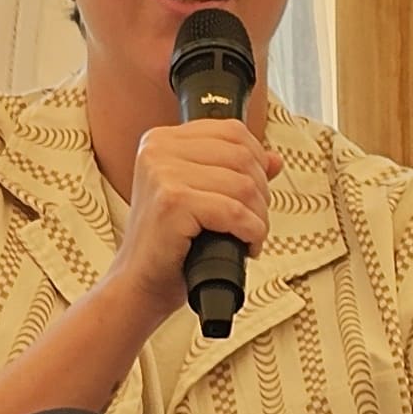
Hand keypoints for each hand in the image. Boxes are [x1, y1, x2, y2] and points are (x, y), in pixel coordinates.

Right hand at [104, 117, 271, 322]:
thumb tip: (274, 159)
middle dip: (260, 193)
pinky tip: (246, 246)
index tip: (254, 191)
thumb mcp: (200, 196)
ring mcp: (162, 173)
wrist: (138, 283)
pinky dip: (251, 232)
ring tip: (248, 236)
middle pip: (242, 156)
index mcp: (162, 140)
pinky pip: (235, 211)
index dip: (257, 161)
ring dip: (258, 217)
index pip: (232, 130)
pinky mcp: (172, 202)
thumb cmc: (168, 243)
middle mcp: (158, 150)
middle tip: (252, 220)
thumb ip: (233, 171)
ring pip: (244, 185)